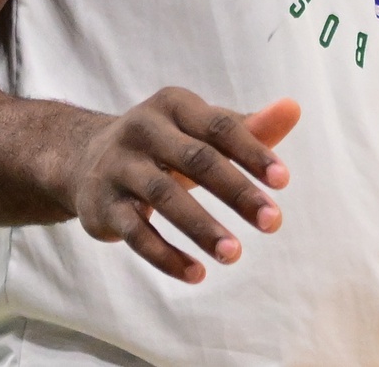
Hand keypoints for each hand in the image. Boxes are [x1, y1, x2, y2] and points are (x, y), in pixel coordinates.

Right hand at [56, 89, 300, 282]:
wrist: (83, 158)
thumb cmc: (164, 143)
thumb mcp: (201, 129)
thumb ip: (249, 126)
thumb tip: (294, 108)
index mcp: (174, 105)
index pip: (219, 127)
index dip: (252, 152)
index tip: (283, 181)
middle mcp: (142, 129)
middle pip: (195, 160)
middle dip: (237, 192)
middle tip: (273, 221)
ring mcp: (118, 166)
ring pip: (164, 196)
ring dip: (202, 228)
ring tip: (235, 254)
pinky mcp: (102, 205)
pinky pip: (135, 232)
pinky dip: (165, 255)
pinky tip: (196, 273)